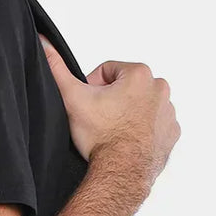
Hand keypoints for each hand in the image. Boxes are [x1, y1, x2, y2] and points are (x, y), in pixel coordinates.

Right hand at [39, 34, 180, 189]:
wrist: (121, 171)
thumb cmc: (102, 136)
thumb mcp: (72, 97)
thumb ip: (56, 68)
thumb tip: (44, 44)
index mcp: (139, 74)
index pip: (107, 71)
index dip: (92, 87)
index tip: (90, 103)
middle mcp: (160, 89)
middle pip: (125, 86)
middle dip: (112, 99)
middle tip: (99, 118)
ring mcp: (168, 112)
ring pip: (140, 105)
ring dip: (127, 112)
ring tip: (113, 130)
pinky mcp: (171, 133)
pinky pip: (153, 124)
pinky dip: (141, 129)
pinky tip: (127, 140)